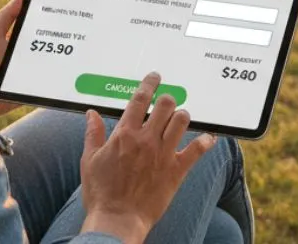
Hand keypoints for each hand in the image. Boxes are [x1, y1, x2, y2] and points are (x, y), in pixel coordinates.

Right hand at [78, 72, 217, 243]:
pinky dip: (205, 142)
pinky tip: (208, 139)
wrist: (117, 220)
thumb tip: (91, 114)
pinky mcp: (176, 171)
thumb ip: (93, 134)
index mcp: (124, 135)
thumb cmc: (101, 193)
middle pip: (165, 105)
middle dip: (167, 99)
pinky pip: (197, 150)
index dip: (149, 84)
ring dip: (182, 117)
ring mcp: (163, 154)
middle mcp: (146, 140)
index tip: (154, 77)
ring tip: (179, 119)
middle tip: (166, 102)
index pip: (139, 100)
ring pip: (181, 121)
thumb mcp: (89, 160)